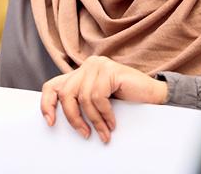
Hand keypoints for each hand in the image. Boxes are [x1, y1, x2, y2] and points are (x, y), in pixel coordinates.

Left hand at [40, 56, 167, 143]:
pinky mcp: (109, 70)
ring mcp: (97, 66)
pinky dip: (105, 114)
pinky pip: (98, 97)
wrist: (154, 95)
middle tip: (85, 134)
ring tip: (105, 132)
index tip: (50, 122)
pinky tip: (112, 122)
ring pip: (83, 98)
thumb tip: (60, 121)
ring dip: (94, 120)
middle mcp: (86, 66)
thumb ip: (81, 103)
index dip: (47, 104)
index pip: (52, 86)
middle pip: (66, 94)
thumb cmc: (126, 100)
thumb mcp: (98, 102)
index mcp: (79, 73)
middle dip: (74, 118)